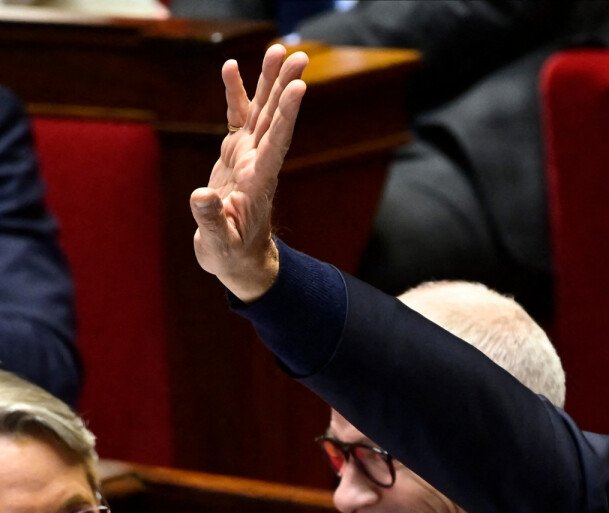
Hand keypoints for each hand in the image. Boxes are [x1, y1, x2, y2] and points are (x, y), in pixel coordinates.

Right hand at [191, 43, 308, 301]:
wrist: (240, 260)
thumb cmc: (231, 256)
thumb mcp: (219, 246)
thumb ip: (212, 222)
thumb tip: (202, 197)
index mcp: (257, 183)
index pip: (275, 143)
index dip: (286, 115)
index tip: (300, 88)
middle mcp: (258, 164)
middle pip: (274, 119)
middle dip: (285, 87)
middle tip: (298, 55)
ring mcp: (247, 157)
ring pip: (261, 113)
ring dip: (269, 82)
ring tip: (279, 50)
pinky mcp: (235, 156)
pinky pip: (237, 119)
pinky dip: (236, 94)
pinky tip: (232, 67)